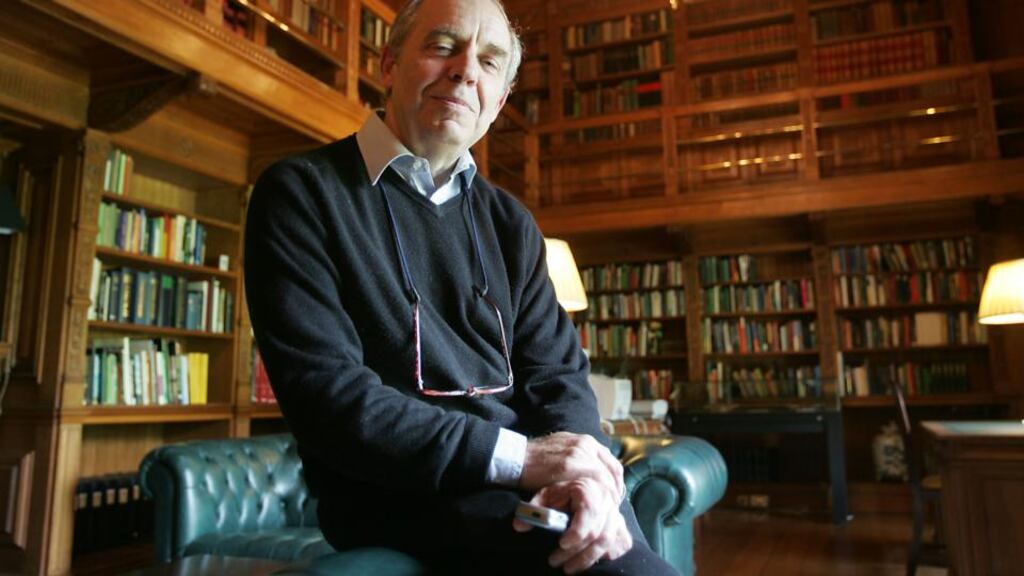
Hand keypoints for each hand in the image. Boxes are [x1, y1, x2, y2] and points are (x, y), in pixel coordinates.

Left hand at [513, 478, 632, 573]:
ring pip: (607, 542)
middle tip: (555, 561)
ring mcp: (616, 514)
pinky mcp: (621, 526)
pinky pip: (620, 545)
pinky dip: (607, 556)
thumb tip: (518, 525)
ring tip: (568, 569)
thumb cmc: (561, 495)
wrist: (580, 491)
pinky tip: (590, 562)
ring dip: (587, 559)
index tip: (562, 544)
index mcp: (588, 489)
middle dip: (576, 552)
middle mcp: (606, 501)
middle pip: (598, 532)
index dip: (577, 531)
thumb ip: (533, 510)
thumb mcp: (545, 496)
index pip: (589, 512)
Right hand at [519, 432, 623, 501]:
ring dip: (608, 497)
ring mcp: (579, 454)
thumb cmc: (536, 457)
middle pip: (612, 472)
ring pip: (605, 479)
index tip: (614, 496)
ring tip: (604, 511)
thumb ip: (580, 456)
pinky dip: (596, 497)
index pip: (611, 463)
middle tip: (612, 507)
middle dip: (615, 491)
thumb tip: (592, 473)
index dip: (616, 482)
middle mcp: (586, 444)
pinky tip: (593, 508)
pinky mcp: (569, 466)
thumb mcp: (563, 448)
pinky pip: (591, 484)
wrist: (515, 457)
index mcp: (586, 441)